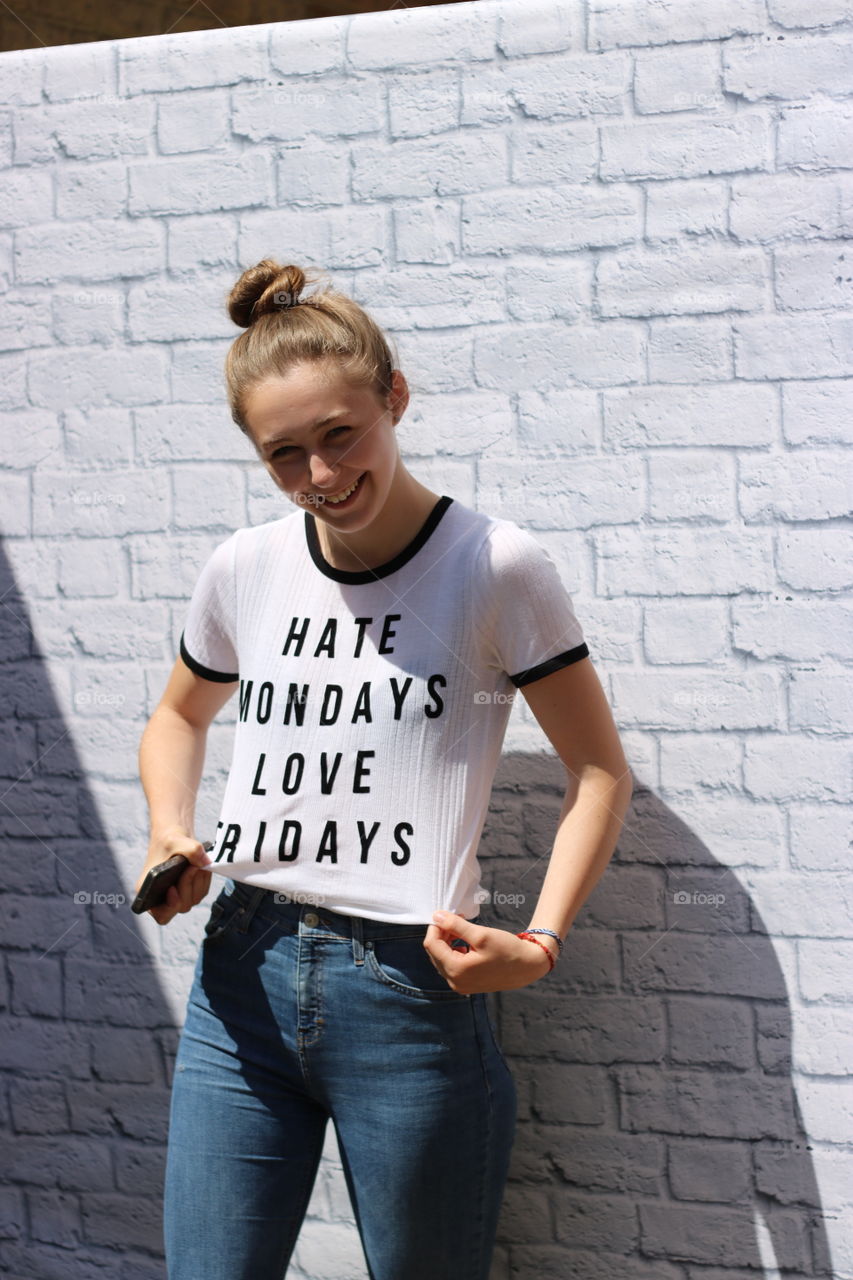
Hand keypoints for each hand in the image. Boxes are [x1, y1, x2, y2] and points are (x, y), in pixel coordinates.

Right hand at [134, 828, 212, 925]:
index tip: (173, 889)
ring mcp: (177, 897)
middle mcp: (162, 899)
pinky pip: (201, 892)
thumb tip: (206, 863)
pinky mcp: (190, 891)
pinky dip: (204, 879)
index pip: (160, 914)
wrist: (174, 838)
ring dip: (198, 881)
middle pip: (181, 906)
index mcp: (147, 890)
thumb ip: (191, 849)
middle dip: (188, 886)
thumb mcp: (176, 840)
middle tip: (191, 866)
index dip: (169, 908)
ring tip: (196, 862)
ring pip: (194, 899)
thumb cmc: (168, 841)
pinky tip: (201, 865)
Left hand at [423, 911, 557, 993]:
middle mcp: (455, 982)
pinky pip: (452, 965)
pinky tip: (466, 942)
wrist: (528, 966)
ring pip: (442, 958)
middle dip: (442, 934)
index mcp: (456, 970)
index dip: (436, 927)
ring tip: (462, 928)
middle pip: (435, 952)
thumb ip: (456, 925)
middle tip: (456, 919)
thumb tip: (436, 916)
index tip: (447, 915)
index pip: (432, 945)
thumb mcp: (481, 934)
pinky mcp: (467, 984)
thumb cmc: (507, 950)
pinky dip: (454, 951)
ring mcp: (460, 985)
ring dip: (447, 941)